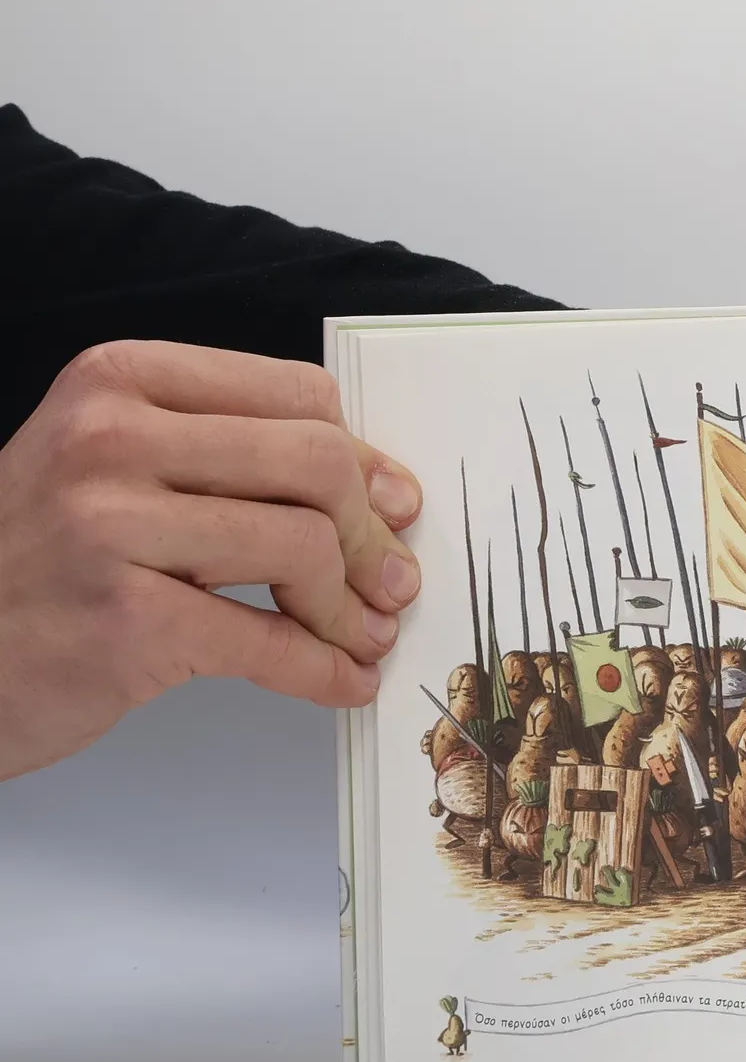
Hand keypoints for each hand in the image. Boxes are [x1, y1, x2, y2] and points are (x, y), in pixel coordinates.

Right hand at [0, 340, 422, 779]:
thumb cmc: (33, 559)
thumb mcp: (111, 468)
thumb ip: (227, 456)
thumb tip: (380, 488)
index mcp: (122, 381)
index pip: (296, 394)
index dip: (362, 455)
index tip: (392, 500)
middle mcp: (112, 440)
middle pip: (315, 463)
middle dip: (373, 532)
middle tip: (393, 578)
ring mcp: (111, 529)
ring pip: (303, 546)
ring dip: (351, 605)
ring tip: (364, 632)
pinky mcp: (123, 623)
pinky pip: (265, 641)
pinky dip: (320, 668)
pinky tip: (341, 679)